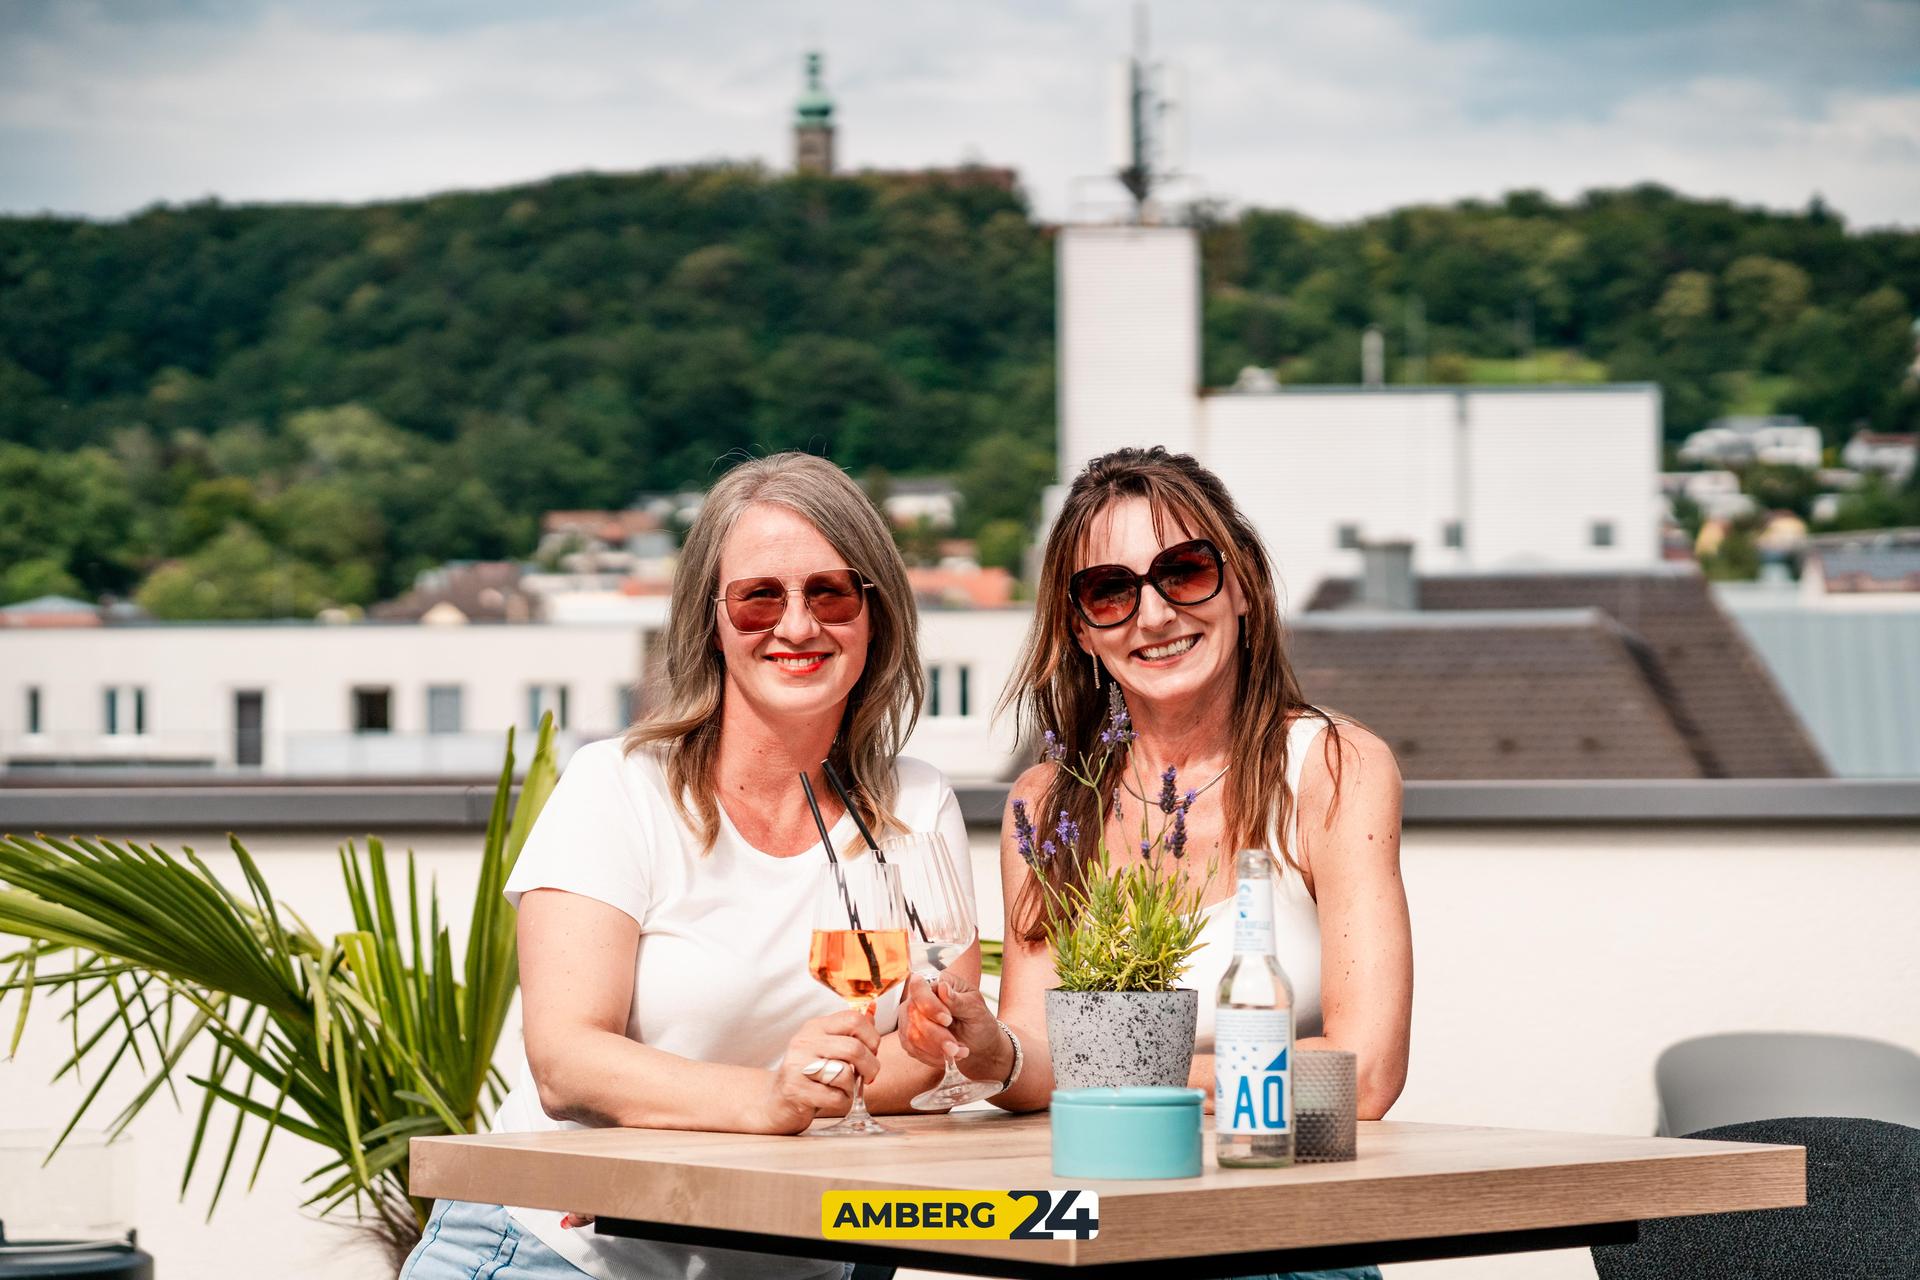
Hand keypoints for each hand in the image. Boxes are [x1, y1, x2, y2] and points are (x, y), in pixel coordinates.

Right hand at [755, 1009, 882, 1133]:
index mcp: (815, 1027)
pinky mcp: (795, 1090)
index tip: (872, 1053)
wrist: (775, 1101)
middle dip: (871, 1066)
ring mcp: (797, 1065)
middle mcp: (804, 1042)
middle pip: (854, 1048)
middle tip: (869, 1077)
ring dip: (853, 1087)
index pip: (854, 1019)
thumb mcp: (828, 1047)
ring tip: (844, 1089)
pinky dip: (842, 1102)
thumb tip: (873, 1010)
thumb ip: (850, 1032)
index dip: (872, 1038)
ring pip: (845, 1074)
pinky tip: (832, 1100)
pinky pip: (835, 1097)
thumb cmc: (809, 1074)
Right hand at [899, 972, 1005, 1083]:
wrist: (978, 1045)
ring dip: (937, 1049)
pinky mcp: (908, 1038)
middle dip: (938, 1036)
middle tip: (958, 1048)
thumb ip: (958, 1000)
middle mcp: (917, 999)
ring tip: (959, 1052)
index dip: (929, 1004)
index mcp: (936, 984)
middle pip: (915, 1015)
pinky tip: (949, 1057)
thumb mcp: (976, 1009)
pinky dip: (933, 1057)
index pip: (918, 987)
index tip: (948, 1020)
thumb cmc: (978, 1021)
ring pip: (912, 1035)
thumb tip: (943, 987)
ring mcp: (909, 1019)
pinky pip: (913, 1049)